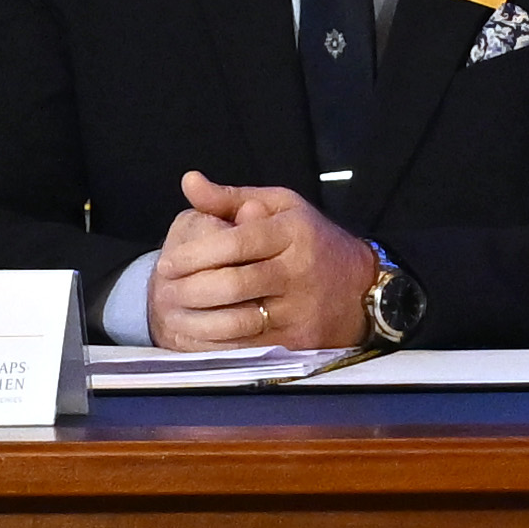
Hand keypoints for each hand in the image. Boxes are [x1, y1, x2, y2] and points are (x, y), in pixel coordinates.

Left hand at [154, 172, 389, 346]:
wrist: (362, 287)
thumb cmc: (312, 240)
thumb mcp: (280, 206)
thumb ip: (232, 197)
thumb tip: (189, 181)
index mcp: (293, 232)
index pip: (237, 242)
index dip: (196, 254)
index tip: (166, 263)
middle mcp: (299, 270)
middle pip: (234, 284)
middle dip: (191, 289)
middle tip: (166, 290)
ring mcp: (301, 309)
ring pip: (240, 320)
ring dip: (199, 320)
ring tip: (175, 313)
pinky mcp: (301, 340)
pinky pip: (251, 346)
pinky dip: (219, 343)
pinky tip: (199, 335)